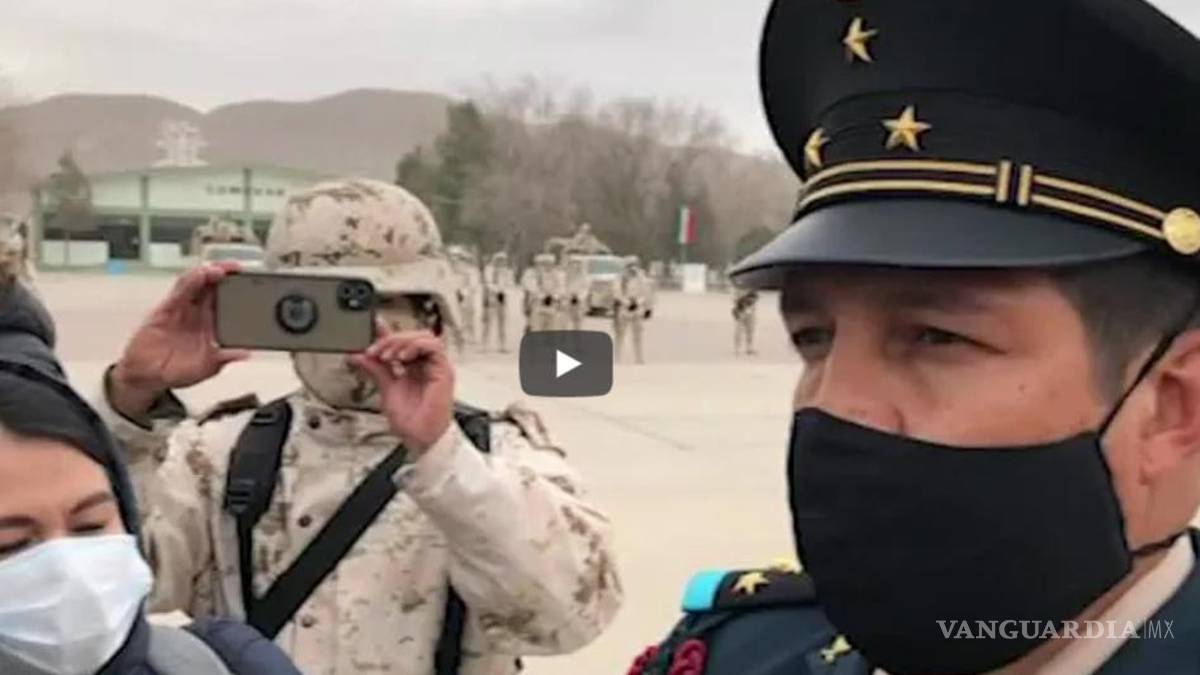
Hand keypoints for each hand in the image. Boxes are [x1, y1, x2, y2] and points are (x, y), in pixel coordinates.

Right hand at [110, 263, 249, 417]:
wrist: (146, 377)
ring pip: (196, 284)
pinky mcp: (165, 310)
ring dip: (208, 274)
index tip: (250, 281)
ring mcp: (182, 309)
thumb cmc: (176, 371)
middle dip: (225, 274)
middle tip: (236, 268)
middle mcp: (197, 313)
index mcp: (211, 324)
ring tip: (219, 269)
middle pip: (212, 286)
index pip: (226, 300)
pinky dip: (189, 282)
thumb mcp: (206, 368)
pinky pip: (178, 293)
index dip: (237, 289)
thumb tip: (244, 353)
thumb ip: (223, 359)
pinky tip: (198, 275)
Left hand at [349, 326, 454, 452]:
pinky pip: (434, 347)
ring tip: (387, 354)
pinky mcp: (443, 371)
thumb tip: (360, 356)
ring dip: (403, 341)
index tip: (371, 330)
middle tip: (375, 350)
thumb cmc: (411, 421)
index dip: (388, 334)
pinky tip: (402, 356)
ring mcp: (436, 367)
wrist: (420, 438)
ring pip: (424, 337)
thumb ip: (376, 369)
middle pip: (414, 336)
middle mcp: (427, 365)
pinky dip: (416, 346)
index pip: (403, 342)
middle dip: (391, 339)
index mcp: (414, 368)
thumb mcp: (386, 389)